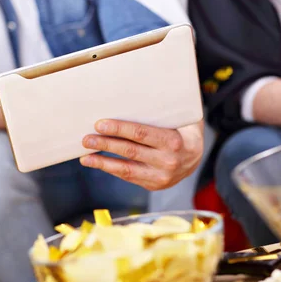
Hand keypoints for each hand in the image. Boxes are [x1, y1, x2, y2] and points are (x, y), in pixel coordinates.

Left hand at [79, 119, 203, 190]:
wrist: (195, 156)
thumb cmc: (180, 128)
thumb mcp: (176, 118)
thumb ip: (158, 111)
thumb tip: (126, 96)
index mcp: (174, 141)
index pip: (141, 134)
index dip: (119, 129)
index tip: (100, 124)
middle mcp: (168, 161)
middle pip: (130, 151)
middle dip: (105, 144)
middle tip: (86, 139)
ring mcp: (161, 177)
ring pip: (126, 169)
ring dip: (102, 162)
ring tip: (85, 156)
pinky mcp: (153, 185)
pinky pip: (128, 176)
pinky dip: (110, 169)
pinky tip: (96, 162)